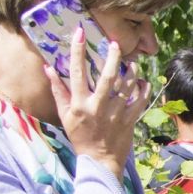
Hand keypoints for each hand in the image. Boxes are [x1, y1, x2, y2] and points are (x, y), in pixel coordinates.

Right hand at [47, 27, 148, 173]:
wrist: (99, 161)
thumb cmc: (80, 136)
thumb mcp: (65, 115)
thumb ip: (58, 91)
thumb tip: (49, 69)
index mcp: (79, 104)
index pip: (77, 72)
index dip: (78, 51)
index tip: (80, 33)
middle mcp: (98, 107)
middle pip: (107, 77)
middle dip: (112, 57)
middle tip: (115, 43)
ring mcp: (115, 114)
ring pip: (126, 87)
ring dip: (131, 72)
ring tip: (132, 62)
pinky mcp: (129, 121)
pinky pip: (140, 101)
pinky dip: (143, 90)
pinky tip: (142, 81)